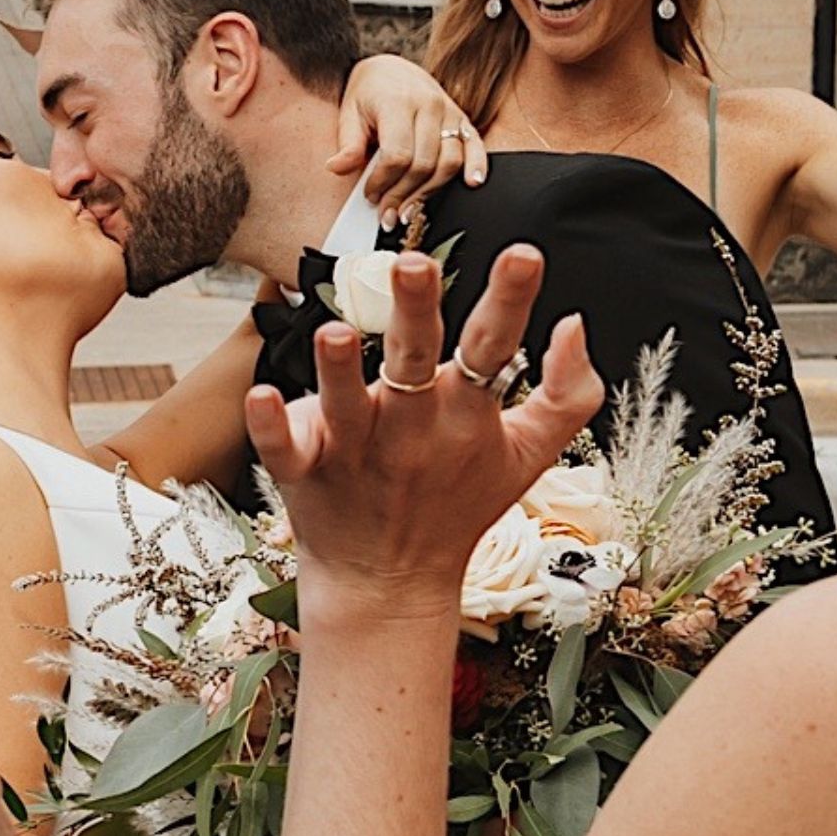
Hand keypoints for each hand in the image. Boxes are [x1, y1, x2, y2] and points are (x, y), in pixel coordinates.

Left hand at [243, 247, 600, 629]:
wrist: (390, 582)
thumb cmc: (459, 503)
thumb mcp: (531, 455)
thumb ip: (568, 393)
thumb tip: (575, 323)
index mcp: (465, 415)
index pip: (493, 347)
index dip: (510, 301)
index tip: (523, 253)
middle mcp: (411, 428)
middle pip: (414, 360)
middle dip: (416, 312)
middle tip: (414, 265)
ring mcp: (355, 451)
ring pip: (347, 403)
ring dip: (339, 369)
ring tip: (336, 332)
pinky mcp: (306, 472)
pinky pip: (286, 448)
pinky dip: (273, 425)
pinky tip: (261, 396)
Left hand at [333, 55, 489, 212]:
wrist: (391, 68)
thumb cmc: (368, 93)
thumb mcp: (349, 113)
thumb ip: (347, 144)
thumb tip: (336, 168)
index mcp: (397, 102)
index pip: (396, 154)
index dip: (383, 182)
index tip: (371, 195)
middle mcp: (429, 106)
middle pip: (423, 163)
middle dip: (403, 194)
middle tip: (387, 213)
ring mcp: (449, 112)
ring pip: (449, 161)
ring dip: (430, 192)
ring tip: (410, 210)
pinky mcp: (462, 119)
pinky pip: (475, 145)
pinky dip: (476, 166)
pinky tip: (471, 183)